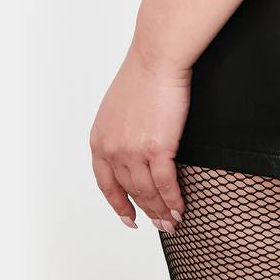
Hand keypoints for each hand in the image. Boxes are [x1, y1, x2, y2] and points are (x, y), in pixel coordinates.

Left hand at [89, 39, 190, 233]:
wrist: (158, 55)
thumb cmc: (144, 71)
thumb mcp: (118, 106)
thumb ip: (120, 130)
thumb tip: (133, 145)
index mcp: (99, 139)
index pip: (105, 183)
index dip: (118, 204)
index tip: (128, 217)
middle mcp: (112, 150)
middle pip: (130, 191)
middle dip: (145, 212)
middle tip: (159, 224)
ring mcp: (133, 151)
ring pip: (148, 192)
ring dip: (161, 211)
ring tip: (172, 221)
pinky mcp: (158, 148)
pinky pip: (166, 183)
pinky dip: (173, 199)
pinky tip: (180, 207)